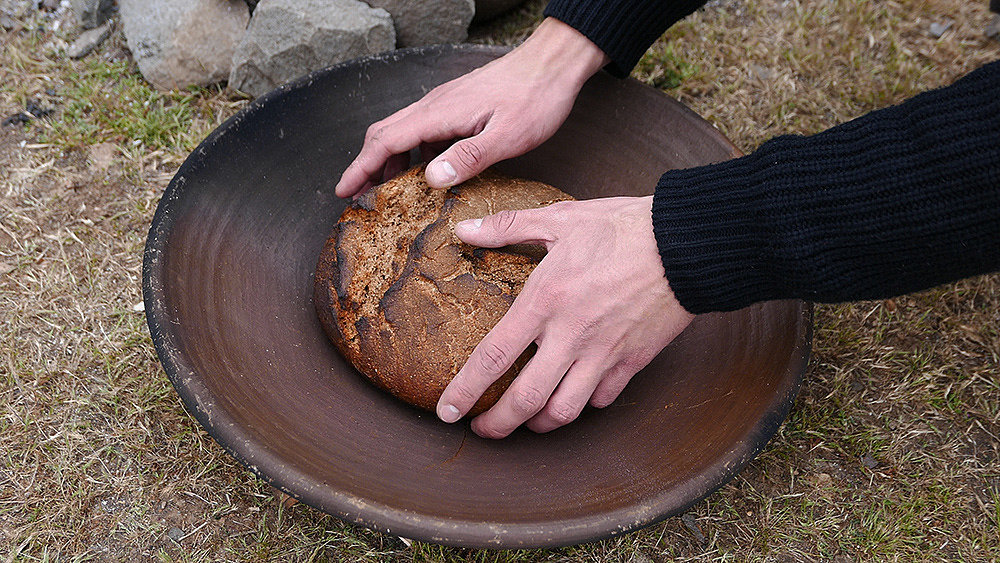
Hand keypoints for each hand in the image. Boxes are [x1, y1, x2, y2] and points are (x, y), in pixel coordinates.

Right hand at [334, 18, 608, 197]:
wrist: (553, 64)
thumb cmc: (536, 98)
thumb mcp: (507, 136)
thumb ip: (468, 157)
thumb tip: (431, 179)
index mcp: (440, 113)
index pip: (386, 141)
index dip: (361, 168)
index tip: (344, 190)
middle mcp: (435, 106)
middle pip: (385, 134)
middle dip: (366, 166)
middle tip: (359, 197)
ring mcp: (445, 105)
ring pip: (403, 133)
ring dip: (389, 161)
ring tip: (389, 193)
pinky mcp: (458, 107)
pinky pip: (423, 131)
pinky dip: (413, 154)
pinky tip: (425, 174)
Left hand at [435, 196, 695, 437]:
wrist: (686, 244)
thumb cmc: (622, 228)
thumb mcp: (561, 219)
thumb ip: (508, 227)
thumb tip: (465, 230)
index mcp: (545, 301)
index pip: (493, 357)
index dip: (465, 392)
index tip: (447, 412)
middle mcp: (570, 336)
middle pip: (525, 400)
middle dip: (498, 426)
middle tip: (483, 432)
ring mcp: (603, 353)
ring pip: (565, 411)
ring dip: (540, 423)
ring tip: (527, 422)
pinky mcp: (633, 360)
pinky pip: (602, 398)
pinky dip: (585, 404)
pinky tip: (575, 395)